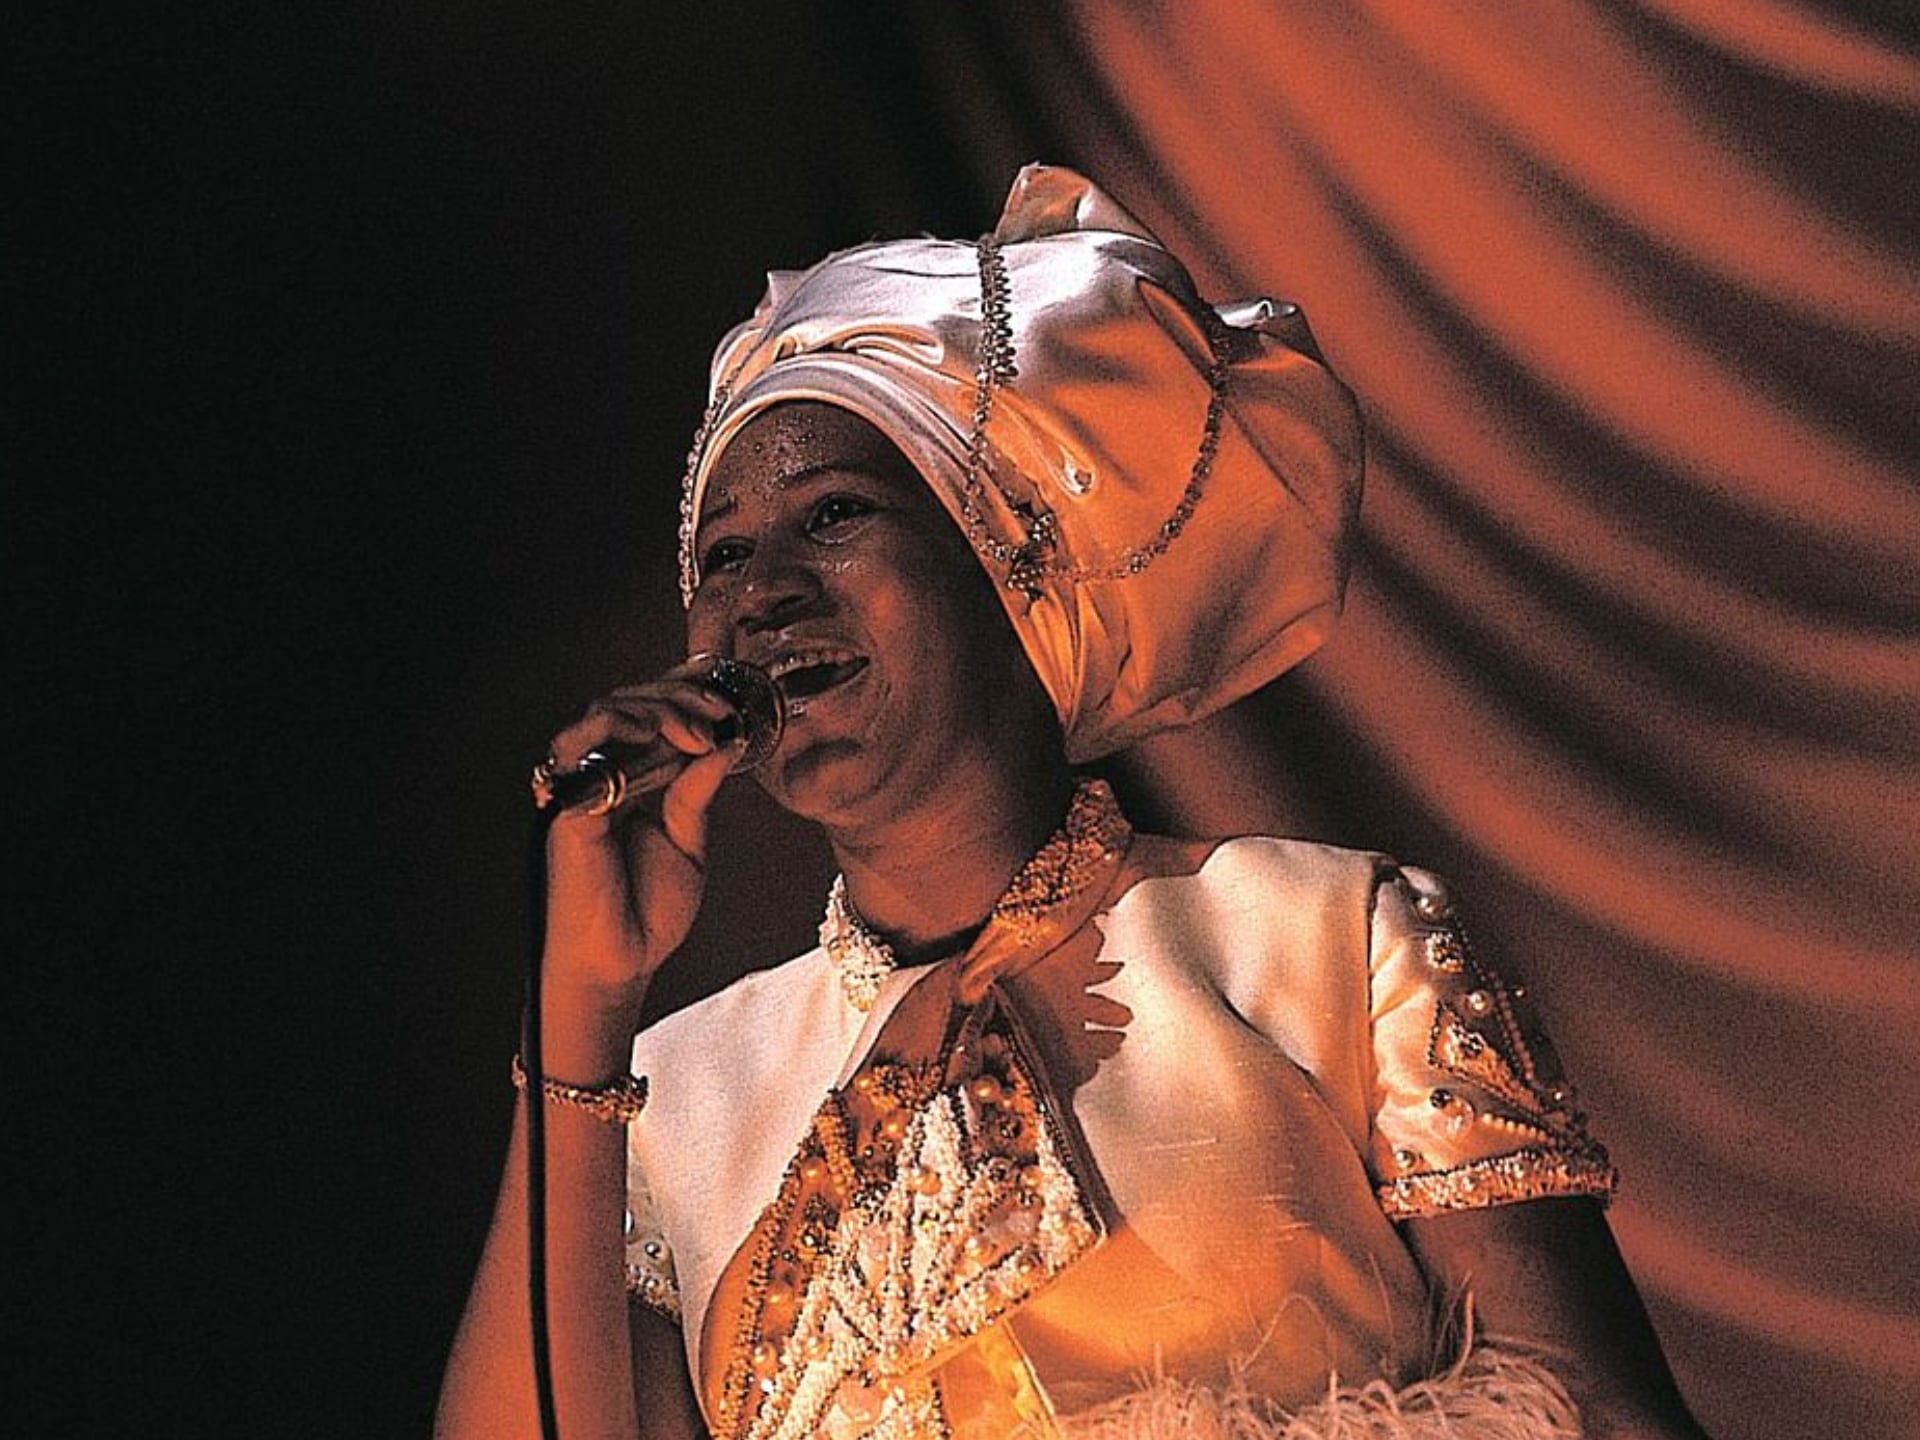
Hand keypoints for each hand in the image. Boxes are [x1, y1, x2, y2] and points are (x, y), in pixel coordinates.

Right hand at [536, 663, 744, 1065]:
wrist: (620, 963)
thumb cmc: (647, 911)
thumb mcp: (689, 841)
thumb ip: (698, 791)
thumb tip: (728, 741)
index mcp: (626, 782)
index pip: (648, 713)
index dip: (685, 696)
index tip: (729, 708)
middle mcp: (599, 777)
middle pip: (629, 702)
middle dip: (680, 697)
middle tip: (720, 717)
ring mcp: (581, 786)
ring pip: (606, 711)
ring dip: (658, 709)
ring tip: (698, 734)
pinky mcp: (569, 802)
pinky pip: (579, 745)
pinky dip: (621, 727)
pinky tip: (662, 737)